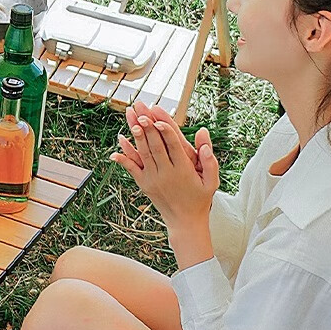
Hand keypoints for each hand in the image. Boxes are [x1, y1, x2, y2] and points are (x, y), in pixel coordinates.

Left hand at [111, 107, 218, 264]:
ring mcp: (152, 179)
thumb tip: (202, 134)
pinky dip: (124, 155)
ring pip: (142, 153)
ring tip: (130, 116)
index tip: (156, 117)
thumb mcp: (212, 180)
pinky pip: (132, 168)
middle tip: (139, 107)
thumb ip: (209, 158)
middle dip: (146, 125)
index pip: (172, 145)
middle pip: (154, 145)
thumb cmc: (201, 198)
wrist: (185, 221)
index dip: (164, 130)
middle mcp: (166, 173)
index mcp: (183, 170)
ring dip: (135, 134)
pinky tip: (118, 141)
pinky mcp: (144, 184)